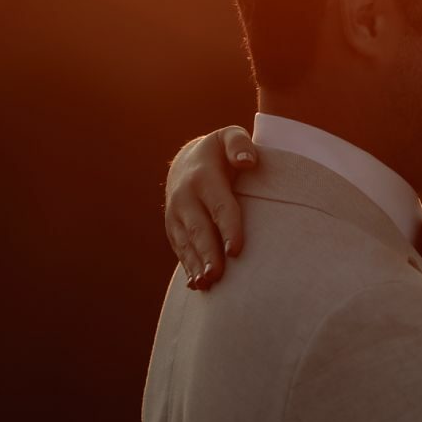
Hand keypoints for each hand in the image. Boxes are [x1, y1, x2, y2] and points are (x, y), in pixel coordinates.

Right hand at [164, 126, 257, 289]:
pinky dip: (187, 266)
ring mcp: (176, 214)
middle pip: (199, 229)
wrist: (186, 160)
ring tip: (206, 285)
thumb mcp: (229, 136)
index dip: (228, 228)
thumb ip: (239, 144)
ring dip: (195, 264)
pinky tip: (196, 285)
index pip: (219, 205)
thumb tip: (248, 162)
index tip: (236, 250)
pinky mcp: (173, 228)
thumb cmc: (220, 151)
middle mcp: (185, 197)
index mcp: (203, 177)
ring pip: (186, 243)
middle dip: (207, 253)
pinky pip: (180, 249)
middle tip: (216, 276)